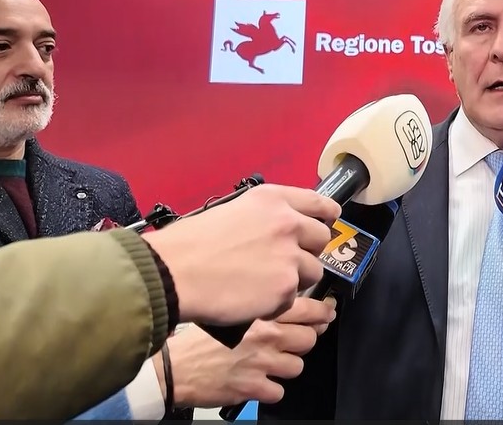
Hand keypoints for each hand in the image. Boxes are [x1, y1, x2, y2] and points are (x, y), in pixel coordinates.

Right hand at [144, 184, 340, 324]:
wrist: (174, 273)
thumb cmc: (190, 243)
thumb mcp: (231, 211)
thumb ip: (265, 217)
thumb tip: (281, 230)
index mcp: (272, 199)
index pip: (319, 203)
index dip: (326, 215)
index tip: (328, 221)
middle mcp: (288, 223)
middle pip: (322, 238)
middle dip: (307, 251)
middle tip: (284, 262)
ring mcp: (290, 256)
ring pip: (312, 271)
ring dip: (294, 278)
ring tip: (263, 283)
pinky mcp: (285, 288)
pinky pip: (293, 298)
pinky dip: (277, 302)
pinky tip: (253, 298)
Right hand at [166, 297, 336, 406]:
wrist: (171, 366)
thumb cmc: (196, 337)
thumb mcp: (232, 310)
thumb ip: (260, 308)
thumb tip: (287, 305)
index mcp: (261, 312)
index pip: (309, 309)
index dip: (322, 312)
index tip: (326, 313)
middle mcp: (266, 336)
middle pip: (310, 339)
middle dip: (304, 340)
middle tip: (294, 341)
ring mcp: (261, 363)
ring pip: (297, 366)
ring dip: (286, 366)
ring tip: (270, 362)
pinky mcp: (253, 387)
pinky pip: (278, 391)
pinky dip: (270, 389)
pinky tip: (257, 381)